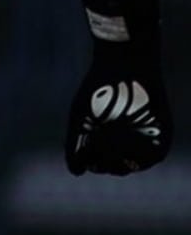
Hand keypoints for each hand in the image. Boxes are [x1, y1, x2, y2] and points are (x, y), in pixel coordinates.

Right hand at [65, 37, 172, 176]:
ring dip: (119, 151)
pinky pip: (152, 156)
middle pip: (117, 168)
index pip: (100, 165)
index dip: (92, 157)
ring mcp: (146, 142)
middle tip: (100, 135)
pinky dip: (136, 147)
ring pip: (133, 165)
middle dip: (105, 155)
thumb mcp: (79, 115)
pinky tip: (126, 131)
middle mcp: (129, 146)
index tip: (88, 141)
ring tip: (112, 130)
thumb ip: (74, 144)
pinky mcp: (162, 137)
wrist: (124, 62)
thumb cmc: (100, 86)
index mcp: (109, 143)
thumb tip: (77, 172)